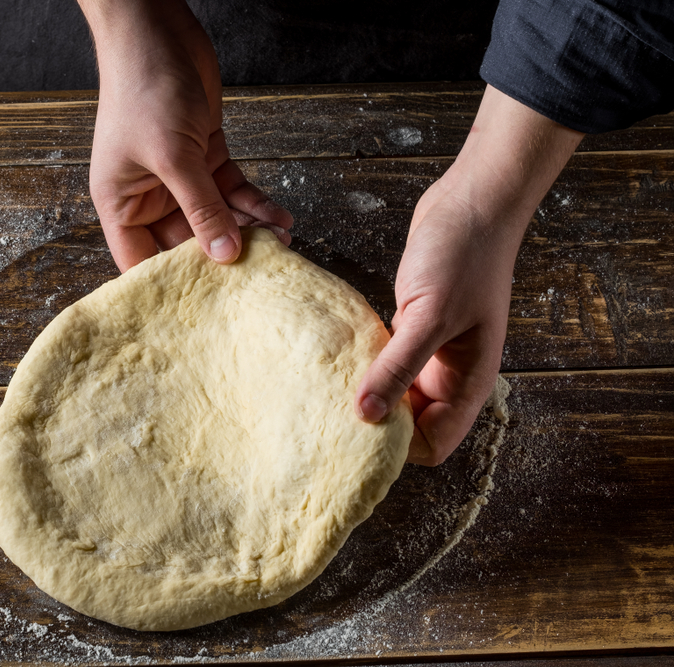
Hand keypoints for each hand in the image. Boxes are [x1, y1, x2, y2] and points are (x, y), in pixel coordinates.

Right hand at [78, 0, 291, 271]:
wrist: (157, 32)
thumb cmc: (143, 89)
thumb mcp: (172, 156)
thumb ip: (201, 208)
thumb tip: (224, 256)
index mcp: (120, 204)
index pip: (141, 262)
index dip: (170, 285)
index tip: (207, 307)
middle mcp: (147, 197)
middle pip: (186, 245)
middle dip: (222, 257)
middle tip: (258, 275)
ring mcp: (179, 179)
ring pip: (216, 219)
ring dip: (248, 230)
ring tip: (280, 243)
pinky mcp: (205, 159)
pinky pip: (232, 193)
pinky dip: (255, 204)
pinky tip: (279, 216)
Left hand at [356, 85, 583, 464]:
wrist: (473, 201)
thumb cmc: (464, 256)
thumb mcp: (429, 316)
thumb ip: (398, 367)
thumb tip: (365, 416)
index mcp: (467, 383)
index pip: (432, 443)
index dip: (397, 448)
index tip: (354, 438)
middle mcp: (450, 375)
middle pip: (410, 424)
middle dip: (375, 425)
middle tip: (327, 418)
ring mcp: (431, 351)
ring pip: (394, 392)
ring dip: (366, 393)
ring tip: (325, 391)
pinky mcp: (412, 327)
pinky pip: (385, 361)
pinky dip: (365, 364)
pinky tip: (338, 358)